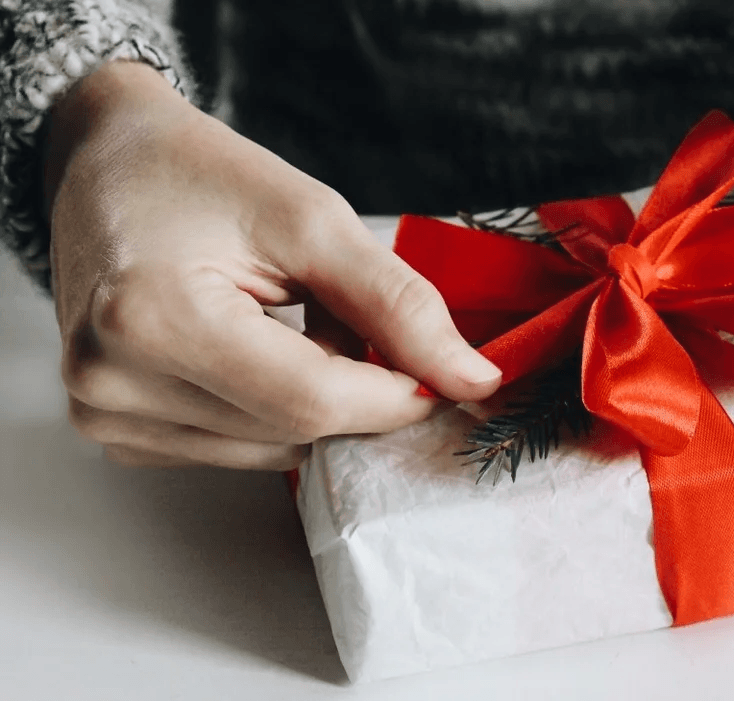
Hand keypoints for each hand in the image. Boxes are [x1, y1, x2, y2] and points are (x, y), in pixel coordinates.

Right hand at [45, 61, 499, 469]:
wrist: (108, 161)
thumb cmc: (200, 176)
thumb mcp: (312, 220)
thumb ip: (397, 304)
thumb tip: (473, 379)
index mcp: (150, 317)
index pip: (311, 401)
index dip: (398, 394)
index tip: (445, 373)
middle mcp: (111, 384)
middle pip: (294, 431)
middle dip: (357, 391)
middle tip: (350, 320)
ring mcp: (106, 416)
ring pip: (273, 451)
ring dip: (314, 402)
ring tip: (288, 323)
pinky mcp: (115, 432)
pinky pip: (237, 449)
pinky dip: (272, 411)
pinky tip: (252, 349)